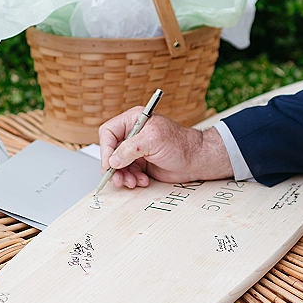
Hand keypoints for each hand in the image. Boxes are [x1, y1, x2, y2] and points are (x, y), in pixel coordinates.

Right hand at [98, 108, 233, 187]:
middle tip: (117, 178)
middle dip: (113, 167)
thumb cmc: (181, 144)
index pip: (108, 133)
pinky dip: (132, 179)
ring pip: (117, 165)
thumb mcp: (153, 141)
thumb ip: (130, 148)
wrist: (196, 160)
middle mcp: (133, 134)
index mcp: (133, 120)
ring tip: (131, 182)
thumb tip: (112, 160)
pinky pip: (128, 173)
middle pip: (110, 151)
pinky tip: (142, 181)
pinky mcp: (141, 164)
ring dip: (123, 176)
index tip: (110, 164)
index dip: (106, 149)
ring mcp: (136, 150)